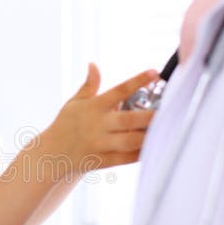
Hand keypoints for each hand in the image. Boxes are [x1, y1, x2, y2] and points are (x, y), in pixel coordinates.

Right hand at [41, 64, 157, 174]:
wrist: (52, 154)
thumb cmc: (66, 124)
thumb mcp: (74, 103)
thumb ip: (89, 85)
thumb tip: (93, 64)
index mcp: (93, 107)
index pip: (118, 90)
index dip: (137, 81)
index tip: (155, 72)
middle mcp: (98, 125)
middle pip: (129, 119)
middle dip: (150, 115)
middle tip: (171, 109)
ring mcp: (100, 144)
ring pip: (130, 140)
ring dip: (149, 135)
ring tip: (168, 129)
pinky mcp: (103, 160)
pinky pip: (126, 158)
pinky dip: (142, 154)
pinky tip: (157, 147)